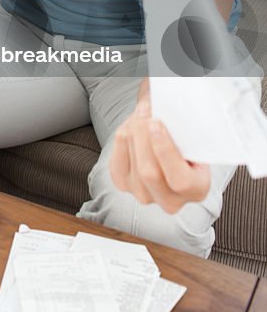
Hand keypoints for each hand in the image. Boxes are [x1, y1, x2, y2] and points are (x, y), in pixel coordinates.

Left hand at [110, 84, 210, 212]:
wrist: (170, 143)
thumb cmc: (186, 137)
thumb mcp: (194, 136)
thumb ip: (185, 131)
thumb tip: (166, 112)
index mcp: (196, 190)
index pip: (180, 180)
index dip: (165, 152)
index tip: (156, 124)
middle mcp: (170, 201)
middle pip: (149, 172)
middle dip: (143, 136)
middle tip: (145, 111)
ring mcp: (144, 195)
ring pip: (131, 163)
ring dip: (133, 131)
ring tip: (141, 112)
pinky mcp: (123, 184)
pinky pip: (116, 160)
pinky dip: (122, 136)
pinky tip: (132, 124)